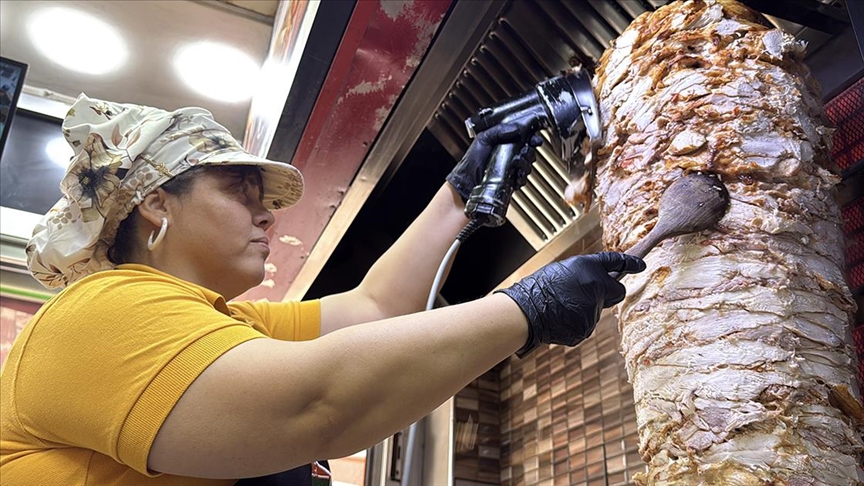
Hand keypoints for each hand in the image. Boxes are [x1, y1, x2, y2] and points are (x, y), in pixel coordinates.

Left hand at [446, 120, 543, 201]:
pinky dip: (522, 177)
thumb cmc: (471, 161)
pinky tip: (517, 174)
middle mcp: (509, 156)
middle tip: (524, 152)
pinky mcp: (511, 182)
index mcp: (504, 144)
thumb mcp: (483, 139)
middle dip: (529, 152)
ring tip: (517, 162)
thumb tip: (515, 128)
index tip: (534, 139)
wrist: (467, 181)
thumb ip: (498, 130)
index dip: (531, 139)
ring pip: (527, 166)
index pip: (524, 139)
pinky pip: (523, 179)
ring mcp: (511, 169)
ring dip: (526, 164)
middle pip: (529, 153)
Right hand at [496, 252, 645, 357]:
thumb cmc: (539, 288)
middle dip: (606, 294)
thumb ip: (586, 275)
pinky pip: (586, 325)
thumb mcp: (564, 270)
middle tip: (586, 295)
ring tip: (561, 306)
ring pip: (597, 312)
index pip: (616, 262)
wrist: (526, 310)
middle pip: (615, 293)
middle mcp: (596, 287)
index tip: (640, 266)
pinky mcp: (586, 329)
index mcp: (589, 268)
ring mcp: (592, 310)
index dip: (630, 263)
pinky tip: (560, 318)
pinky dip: (576, 324)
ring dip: (584, 310)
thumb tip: (598, 284)